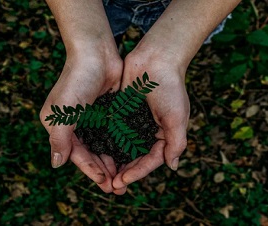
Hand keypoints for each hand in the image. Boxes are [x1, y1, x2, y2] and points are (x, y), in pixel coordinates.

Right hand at [40, 45, 123, 192]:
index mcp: (60, 125)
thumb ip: (59, 137)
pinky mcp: (107, 112)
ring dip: (113, 162)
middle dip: (103, 171)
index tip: (105, 183)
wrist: (96, 53)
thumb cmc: (77, 79)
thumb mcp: (63, 110)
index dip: (90, 170)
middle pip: (90, 153)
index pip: (76, 154)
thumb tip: (56, 164)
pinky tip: (129, 157)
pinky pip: (113, 134)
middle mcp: (75, 124)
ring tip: (124, 177)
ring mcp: (92, 119)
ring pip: (103, 146)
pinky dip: (119, 146)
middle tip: (117, 187)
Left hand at [112, 43, 189, 193]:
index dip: (138, 172)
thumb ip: (176, 143)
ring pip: (122, 147)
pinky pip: (113, 130)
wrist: (156, 59)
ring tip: (102, 174)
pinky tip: (96, 151)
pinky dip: (106, 142)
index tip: (123, 180)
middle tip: (111, 185)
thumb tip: (173, 167)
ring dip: (114, 161)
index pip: (150, 160)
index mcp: (163, 135)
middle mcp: (148, 131)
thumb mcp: (178, 117)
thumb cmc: (171, 87)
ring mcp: (133, 122)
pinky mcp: (121, 112)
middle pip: (135, 157)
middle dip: (124, 171)